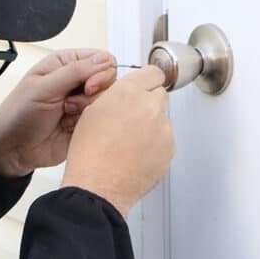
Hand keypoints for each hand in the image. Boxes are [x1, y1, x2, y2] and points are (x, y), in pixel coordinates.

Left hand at [0, 49, 118, 177]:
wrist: (13, 148)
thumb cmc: (19, 114)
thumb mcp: (44, 87)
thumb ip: (75, 71)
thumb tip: (105, 60)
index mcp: (65, 64)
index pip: (102, 59)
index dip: (101, 72)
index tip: (88, 85)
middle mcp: (76, 81)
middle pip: (109, 81)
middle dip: (92, 94)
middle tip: (70, 103)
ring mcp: (82, 103)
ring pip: (106, 102)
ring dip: (85, 110)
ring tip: (64, 115)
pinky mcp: (85, 123)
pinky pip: (101, 121)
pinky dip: (86, 125)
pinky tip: (68, 127)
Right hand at [60, 65, 174, 216]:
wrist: (98, 186)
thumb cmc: (89, 154)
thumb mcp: (91, 112)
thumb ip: (115, 96)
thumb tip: (126, 94)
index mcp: (128, 92)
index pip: (153, 72)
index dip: (147, 81)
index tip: (145, 86)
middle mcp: (149, 106)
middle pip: (159, 95)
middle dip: (147, 104)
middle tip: (130, 120)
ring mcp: (163, 128)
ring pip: (162, 119)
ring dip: (151, 126)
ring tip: (129, 144)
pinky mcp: (170, 149)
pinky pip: (165, 140)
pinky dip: (155, 146)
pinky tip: (136, 155)